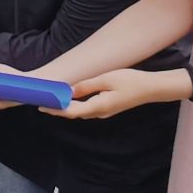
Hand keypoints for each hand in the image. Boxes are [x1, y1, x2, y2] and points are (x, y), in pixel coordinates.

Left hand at [54, 68, 177, 119]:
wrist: (151, 89)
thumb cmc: (130, 81)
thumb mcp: (106, 79)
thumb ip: (86, 86)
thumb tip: (69, 91)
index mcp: (98, 106)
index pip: (71, 111)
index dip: (55, 109)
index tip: (42, 106)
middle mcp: (99, 113)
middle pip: (73, 113)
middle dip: (57, 109)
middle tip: (41, 102)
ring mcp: (104, 112)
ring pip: (80, 112)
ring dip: (65, 108)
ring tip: (52, 100)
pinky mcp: (107, 108)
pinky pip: (87, 109)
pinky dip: (75, 105)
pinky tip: (70, 99)